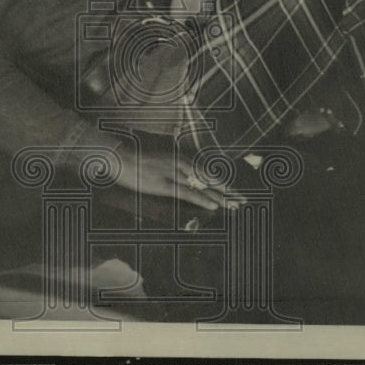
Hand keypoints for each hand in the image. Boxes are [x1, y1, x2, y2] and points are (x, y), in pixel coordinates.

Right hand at [112, 145, 239, 210]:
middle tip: (243, 200)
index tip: (234, 191)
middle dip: (227, 191)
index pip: (206, 173)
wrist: (121, 158)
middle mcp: (181, 165)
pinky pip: (187, 193)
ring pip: (202, 187)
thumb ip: (173, 168)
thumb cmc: (137, 162)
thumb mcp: (160, 162)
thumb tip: (185, 179)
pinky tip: (213, 205)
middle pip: (209, 180)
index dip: (221, 183)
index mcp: (181, 159)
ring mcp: (174, 174)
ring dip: (220, 197)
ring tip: (234, 205)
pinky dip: (201, 199)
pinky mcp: (165, 185)